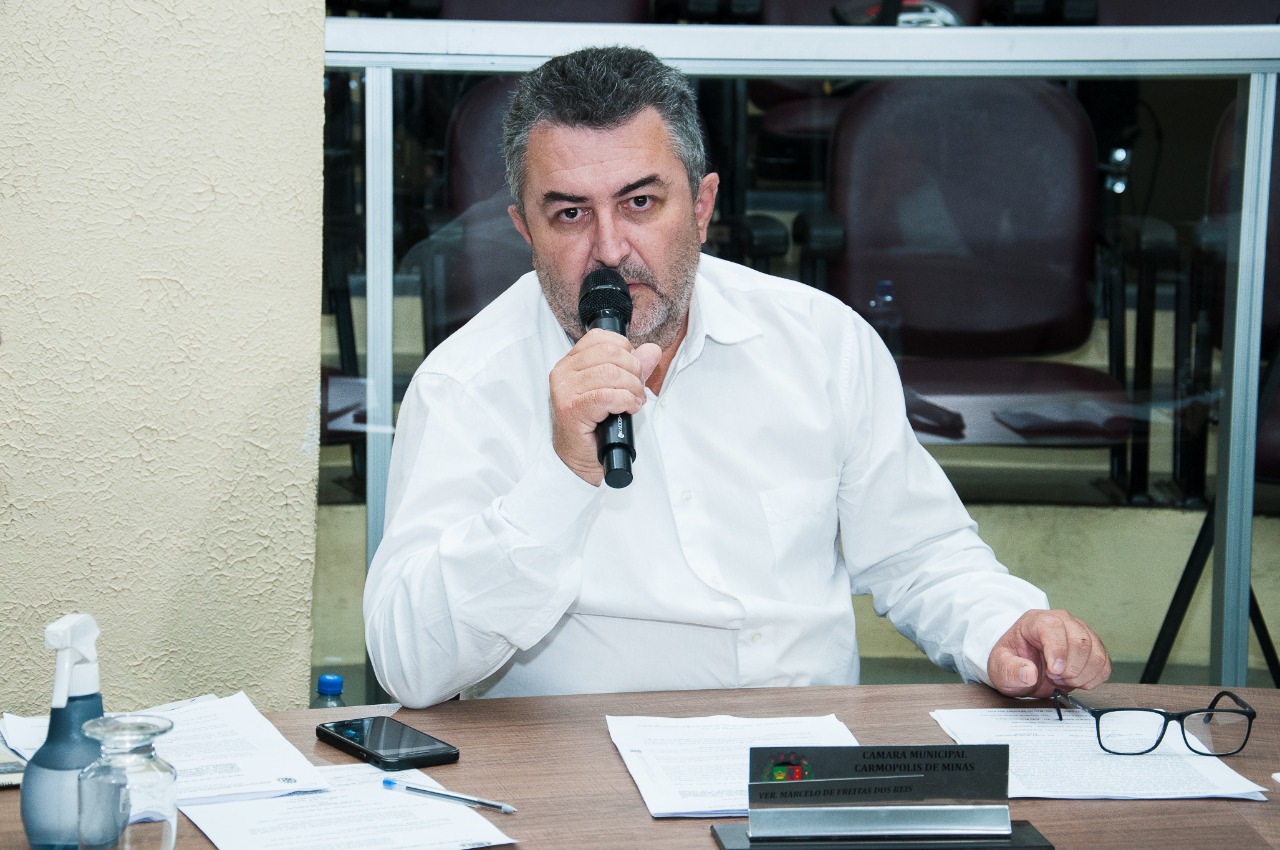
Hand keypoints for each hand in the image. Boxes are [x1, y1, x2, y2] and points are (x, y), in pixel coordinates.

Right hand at [549, 329, 659, 485]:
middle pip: (609, 353)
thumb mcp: (615, 390)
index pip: (600, 338)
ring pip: (610, 373)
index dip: (625, 349)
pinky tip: (629, 409)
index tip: (633, 369)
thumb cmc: (593, 427)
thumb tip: (652, 350)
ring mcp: (565, 391)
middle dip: (633, 370)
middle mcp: (563, 373)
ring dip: (632, 387)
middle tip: (638, 389)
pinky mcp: (571, 409)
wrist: (579, 459)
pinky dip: (626, 400)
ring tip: (635, 401)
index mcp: (570, 363)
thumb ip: (632, 368)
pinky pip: (607, 395)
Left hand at [987, 609, 1110, 697]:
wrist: (1022, 663)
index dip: (1058, 652)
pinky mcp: (1093, 647)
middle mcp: (1062, 621)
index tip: (1054, 672)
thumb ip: (1010, 670)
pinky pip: (1104, 664)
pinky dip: (1093, 678)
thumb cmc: (1011, 660)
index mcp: (1036, 621)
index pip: (1054, 628)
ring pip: (1096, 653)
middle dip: (1070, 668)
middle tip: (1055, 678)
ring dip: (1082, 675)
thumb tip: (1029, 673)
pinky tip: (1076, 681)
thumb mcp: (1000, 667)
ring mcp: (1081, 632)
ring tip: (1063, 679)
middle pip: (1081, 641)